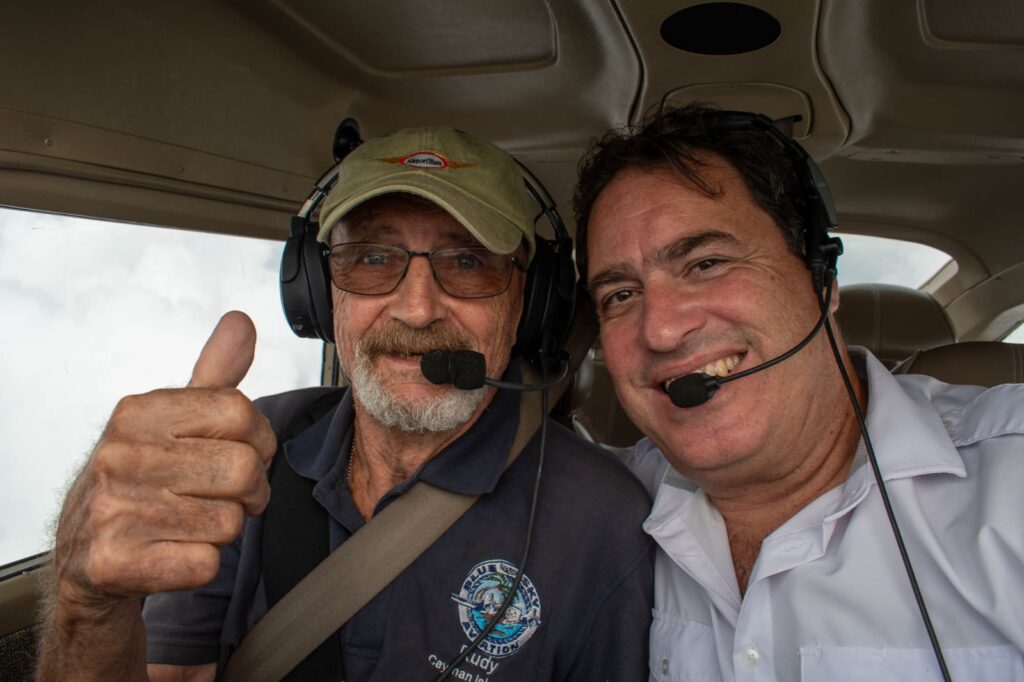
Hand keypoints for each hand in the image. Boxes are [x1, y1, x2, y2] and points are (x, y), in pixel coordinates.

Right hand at [53, 311, 276, 608]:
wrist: (85, 555)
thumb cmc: (142, 481)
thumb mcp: (172, 421)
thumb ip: (213, 374)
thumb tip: (241, 321)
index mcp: (137, 412)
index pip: (240, 411)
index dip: (258, 439)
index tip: (240, 452)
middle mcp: (119, 455)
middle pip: (243, 468)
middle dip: (249, 491)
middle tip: (223, 498)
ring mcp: (113, 510)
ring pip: (229, 521)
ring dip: (223, 530)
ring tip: (189, 524)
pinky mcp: (116, 562)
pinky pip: (205, 563)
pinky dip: (200, 565)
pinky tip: (171, 553)